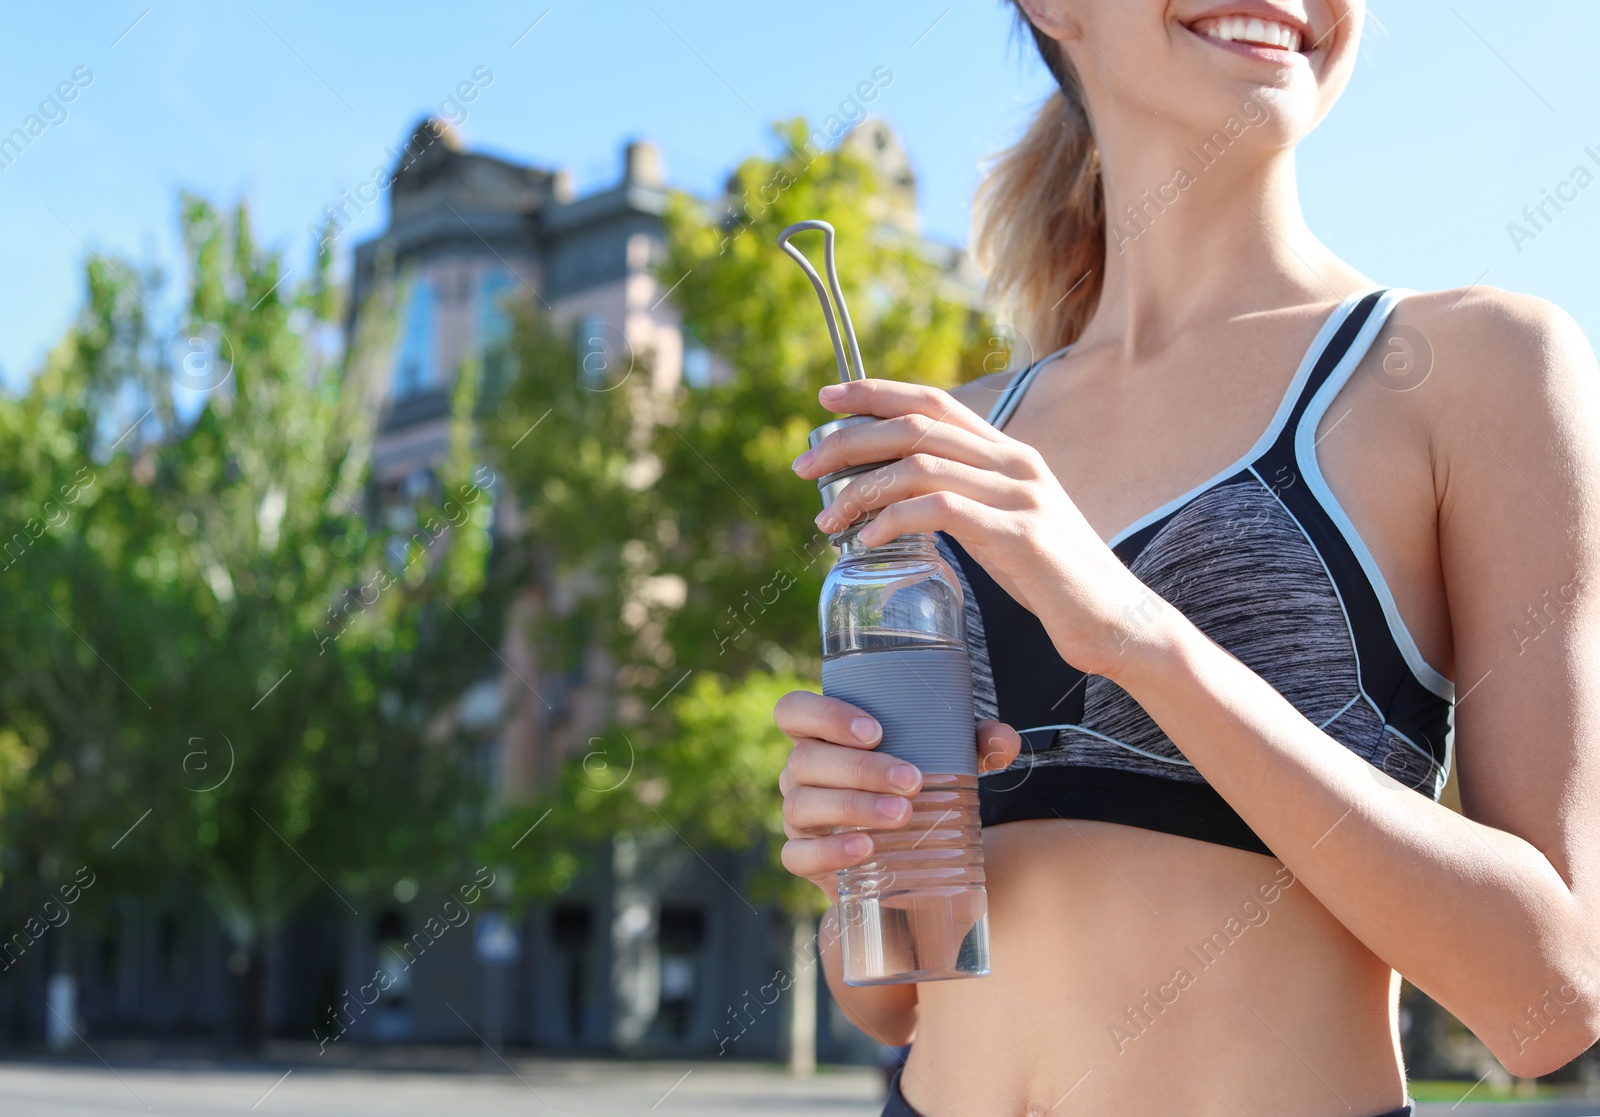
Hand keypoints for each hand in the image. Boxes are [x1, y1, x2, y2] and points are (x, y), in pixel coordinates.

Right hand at [775, 689, 1020, 903]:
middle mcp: (802, 773)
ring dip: (853, 807)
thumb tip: (1003, 739)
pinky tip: (866, 850)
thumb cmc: (917, 792)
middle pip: (805, 760)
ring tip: (901, 815)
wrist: (909, 861)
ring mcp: (798, 817)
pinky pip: (797, 856)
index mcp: (824, 737)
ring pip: (802, 805)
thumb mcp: (947, 763)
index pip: (794, 711)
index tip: (875, 731)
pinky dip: (830, 852)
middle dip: (860, 769)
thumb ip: (974, 744)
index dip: (824, 715)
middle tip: (912, 781)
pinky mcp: (803, 859)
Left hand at [792, 378, 1159, 678]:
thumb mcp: (1005, 527)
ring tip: (826, 518)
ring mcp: (1020, 495)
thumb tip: (905, 503)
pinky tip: (867, 541)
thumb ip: (965, 502)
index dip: (876, 393)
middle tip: (803, 466)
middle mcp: (1016, 462)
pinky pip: (940, 510)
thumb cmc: (1054, 582)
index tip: (826, 401)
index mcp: (1010, 454)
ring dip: (861, 488)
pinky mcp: (1020, 534)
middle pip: (917, 425)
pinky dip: (893, 520)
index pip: (935, 401)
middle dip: (850, 440)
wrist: (1117, 622)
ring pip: (921, 464)